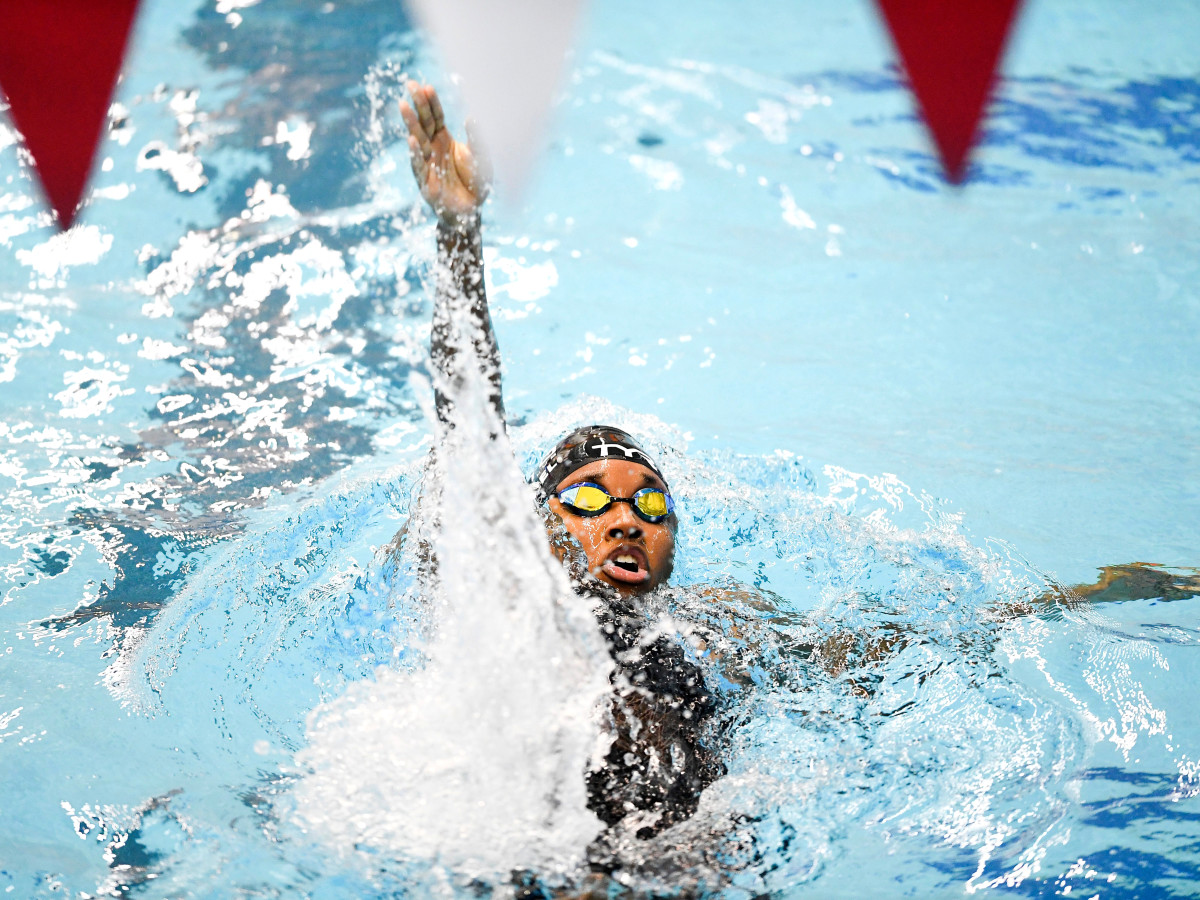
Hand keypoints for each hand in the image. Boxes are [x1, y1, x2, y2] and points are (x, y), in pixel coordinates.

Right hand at [399, 81, 488, 226]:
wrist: (472, 211)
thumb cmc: (476, 182)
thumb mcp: (482, 158)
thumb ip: (477, 140)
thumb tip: (472, 117)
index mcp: (445, 139)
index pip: (436, 116)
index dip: (431, 102)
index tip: (426, 86)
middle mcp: (433, 148)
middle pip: (424, 123)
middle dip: (417, 104)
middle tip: (410, 84)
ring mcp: (427, 163)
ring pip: (417, 140)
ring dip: (411, 123)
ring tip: (404, 106)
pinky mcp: (426, 182)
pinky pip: (419, 165)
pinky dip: (415, 153)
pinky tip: (411, 140)